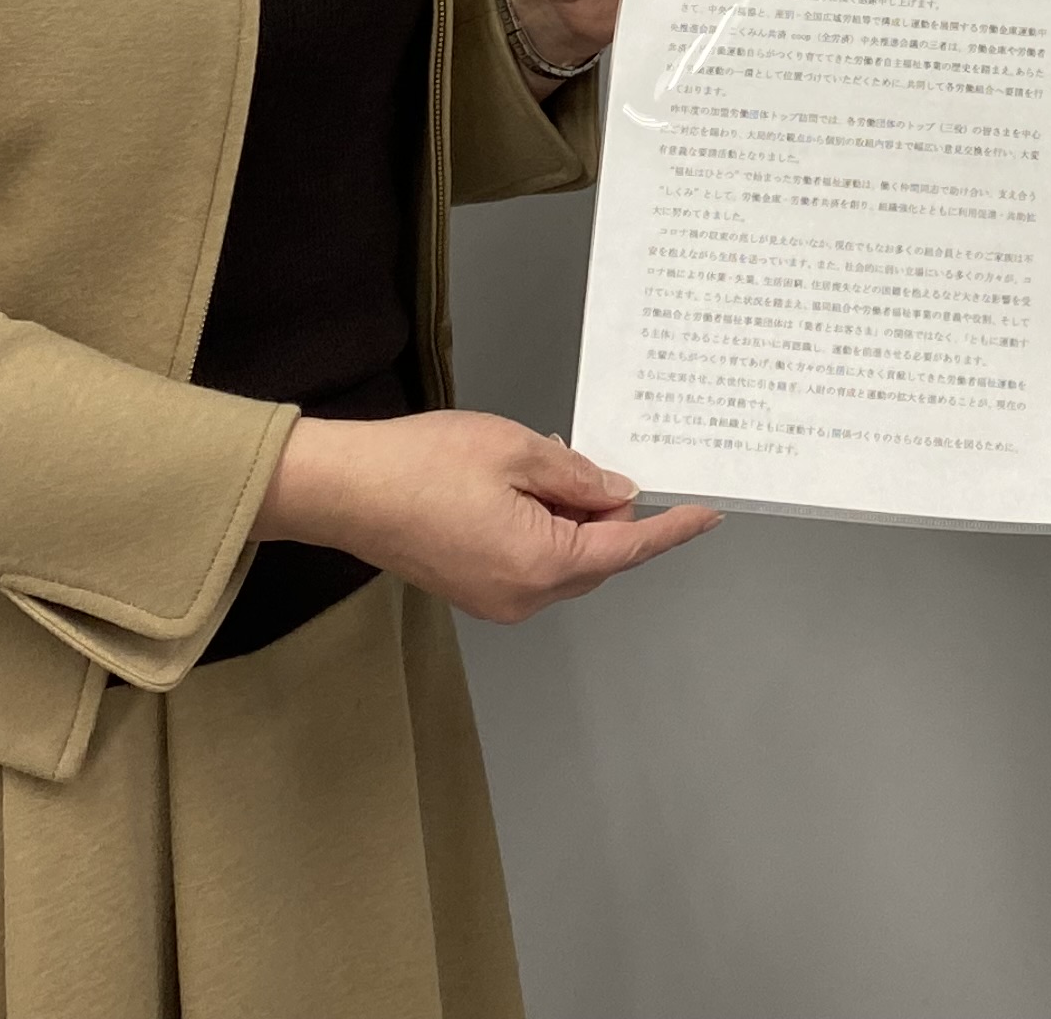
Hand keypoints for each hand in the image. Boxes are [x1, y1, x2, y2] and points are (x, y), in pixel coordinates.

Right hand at [258, 408, 718, 623]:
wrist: (344, 489)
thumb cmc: (421, 465)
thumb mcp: (516, 450)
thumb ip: (576, 474)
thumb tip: (615, 490)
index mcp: (541, 564)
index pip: (626, 546)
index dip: (669, 528)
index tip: (705, 515)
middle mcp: (522, 596)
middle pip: (596, 559)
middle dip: (612, 517)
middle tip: (607, 465)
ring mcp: (494, 600)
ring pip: (564, 564)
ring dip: (577, 523)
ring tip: (558, 470)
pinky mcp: (472, 590)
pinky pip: (532, 566)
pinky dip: (547, 533)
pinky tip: (532, 493)